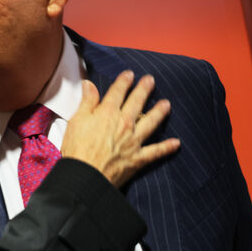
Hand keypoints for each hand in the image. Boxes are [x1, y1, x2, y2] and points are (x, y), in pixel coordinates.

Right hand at [62, 70, 179, 186]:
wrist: (84, 176)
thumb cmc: (77, 150)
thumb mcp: (76, 121)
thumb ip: (86, 102)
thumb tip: (89, 85)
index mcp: (107, 113)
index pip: (117, 92)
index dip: (124, 81)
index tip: (129, 74)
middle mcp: (124, 124)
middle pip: (136, 102)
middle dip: (144, 90)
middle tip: (151, 81)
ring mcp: (133, 141)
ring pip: (150, 122)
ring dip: (159, 112)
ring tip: (166, 104)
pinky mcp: (137, 158)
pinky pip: (156, 151)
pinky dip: (166, 147)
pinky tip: (176, 143)